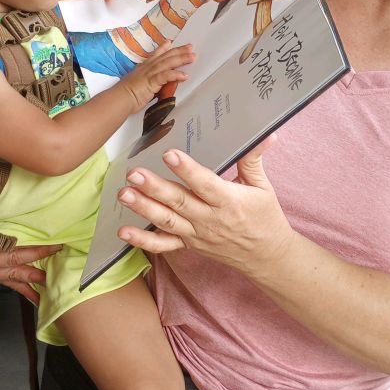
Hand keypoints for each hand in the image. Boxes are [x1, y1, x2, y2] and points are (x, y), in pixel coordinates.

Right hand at [0, 229, 60, 305]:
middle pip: (15, 270)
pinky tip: (36, 298)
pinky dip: (23, 290)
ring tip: (50, 295)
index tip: (55, 246)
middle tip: (58, 275)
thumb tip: (31, 220)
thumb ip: (1, 224)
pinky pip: (9, 284)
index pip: (13, 254)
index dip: (36, 252)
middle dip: (38, 273)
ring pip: (14, 280)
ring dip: (32, 287)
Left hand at [116, 137, 292, 274]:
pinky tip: (123, 231)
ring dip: (143, 208)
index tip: (170, 155)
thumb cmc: (265, 218)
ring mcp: (196, 234)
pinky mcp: (188, 245)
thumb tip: (265, 133)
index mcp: (229, 201)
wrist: (266, 256)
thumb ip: (254, 159)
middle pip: (179, 202)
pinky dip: (143, 241)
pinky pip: (163, 245)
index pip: (205, 184)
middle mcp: (210, 219)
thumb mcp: (263, 187)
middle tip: (134, 174)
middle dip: (154, 188)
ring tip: (124, 194)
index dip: (187, 170)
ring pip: (167, 221)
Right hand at [119, 42, 194, 111]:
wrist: (119, 98)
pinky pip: (166, 76)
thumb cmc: (126, 94)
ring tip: (192, 57)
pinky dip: (175, 74)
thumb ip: (146, 82)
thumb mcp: (137, 84)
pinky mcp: (152, 81)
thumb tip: (153, 84)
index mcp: (143, 68)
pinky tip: (184, 75)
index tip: (170, 42)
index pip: (155, 55)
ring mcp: (150, 73)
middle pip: (166, 57)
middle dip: (179, 51)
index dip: (163, 48)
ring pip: (168, 63)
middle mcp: (148, 68)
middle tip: (190, 47)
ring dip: (181, 59)